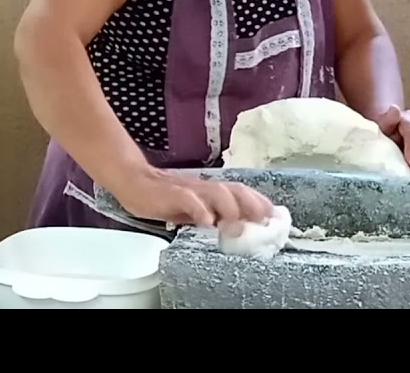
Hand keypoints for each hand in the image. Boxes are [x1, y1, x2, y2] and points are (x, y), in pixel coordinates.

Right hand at [113, 166, 274, 232]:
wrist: (133, 181)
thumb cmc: (163, 197)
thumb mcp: (192, 209)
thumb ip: (212, 216)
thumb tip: (237, 229)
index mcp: (210, 190)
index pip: (241, 192)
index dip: (260, 202)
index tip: (276, 217)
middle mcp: (204, 187)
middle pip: (234, 190)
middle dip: (253, 204)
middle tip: (264, 221)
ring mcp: (188, 188)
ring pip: (216, 192)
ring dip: (230, 208)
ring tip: (237, 225)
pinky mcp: (171, 192)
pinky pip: (188, 199)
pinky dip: (199, 209)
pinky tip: (206, 221)